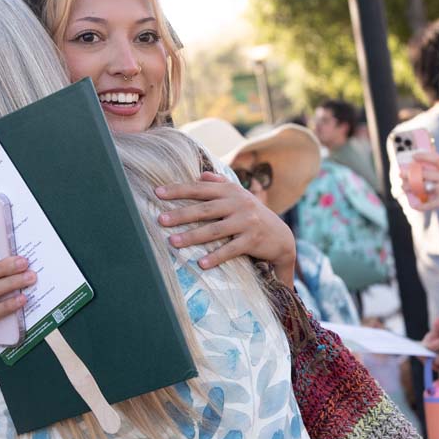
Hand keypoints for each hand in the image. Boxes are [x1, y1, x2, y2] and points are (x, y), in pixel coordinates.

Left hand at [155, 172, 295, 283]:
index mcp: (230, 191)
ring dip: (192, 237)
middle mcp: (238, 204)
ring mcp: (246, 222)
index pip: (199, 189)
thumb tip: (201, 174)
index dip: (178, 190)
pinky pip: (231, 249)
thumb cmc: (252, 214)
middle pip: (204, 209)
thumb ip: (220, 183)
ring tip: (173, 242)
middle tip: (160, 220)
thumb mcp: (239, 195)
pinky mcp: (252, 240)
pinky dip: (216, 256)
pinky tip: (201, 264)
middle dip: (181, 214)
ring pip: (214, 230)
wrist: (281, 236)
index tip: (157, 193)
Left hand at [410, 151, 438, 225]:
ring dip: (410, 188)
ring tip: (403, 188)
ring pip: (423, 188)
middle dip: (409, 174)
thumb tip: (422, 163)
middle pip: (425, 174)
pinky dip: (419, 205)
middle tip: (400, 174)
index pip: (436, 158)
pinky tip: (413, 205)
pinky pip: (428, 204)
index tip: (413, 156)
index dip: (424, 156)